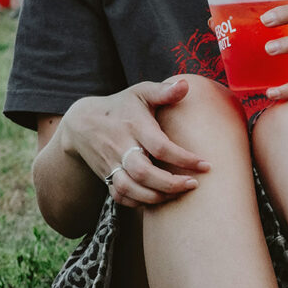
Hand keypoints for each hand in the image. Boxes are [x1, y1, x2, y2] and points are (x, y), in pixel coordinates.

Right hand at [60, 80, 209, 208]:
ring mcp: (111, 164)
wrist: (81, 123)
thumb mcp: (140, 93)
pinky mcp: (106, 176)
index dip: (184, 158)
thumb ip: (163, 91)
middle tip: (193, 184)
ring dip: (156, 197)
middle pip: (143, 172)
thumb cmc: (121, 107)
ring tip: (178, 193)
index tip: (205, 165)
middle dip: (170, 183)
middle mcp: (120, 147)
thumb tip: (186, 84)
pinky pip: (120, 196)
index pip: (160, 146)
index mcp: (134, 126)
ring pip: (130, 188)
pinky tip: (157, 199)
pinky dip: (138, 203)